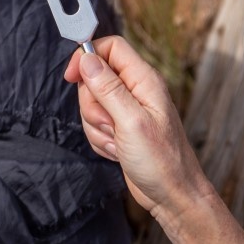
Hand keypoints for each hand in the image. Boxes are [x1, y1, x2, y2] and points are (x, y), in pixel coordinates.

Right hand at [64, 36, 208, 217]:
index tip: (71, 76)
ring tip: (117, 141)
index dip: (87, 56)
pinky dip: (99, 139)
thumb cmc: (162, 161)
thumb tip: (87, 59)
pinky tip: (117, 150)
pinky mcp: (120, 128)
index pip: (110, 47)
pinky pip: (94, 124)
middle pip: (94, 77)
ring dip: (96, 126)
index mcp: (144, 80)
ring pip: (91, 103)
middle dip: (91, 104)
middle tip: (110, 123)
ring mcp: (127, 110)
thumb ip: (108, 87)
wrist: (172, 196)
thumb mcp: (131, 121)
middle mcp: (136, 91)